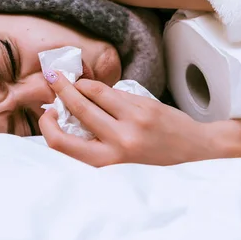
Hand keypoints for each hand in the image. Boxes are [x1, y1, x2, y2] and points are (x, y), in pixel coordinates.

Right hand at [38, 72, 223, 166]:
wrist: (192, 146)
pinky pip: (115, 92)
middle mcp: (119, 142)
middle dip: (61, 90)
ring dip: (79, 83)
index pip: (63, 144)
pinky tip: (95, 87)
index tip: (49, 114)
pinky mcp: (145, 106)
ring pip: (95, 93)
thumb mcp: (120, 157)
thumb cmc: (153, 154)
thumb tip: (68, 113)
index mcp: (109, 160)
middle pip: (78, 110)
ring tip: (72, 80)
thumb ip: (96, 138)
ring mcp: (133, 121)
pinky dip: (100, 88)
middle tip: (52, 79)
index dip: (48, 127)